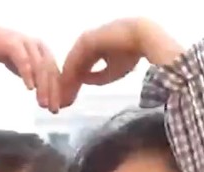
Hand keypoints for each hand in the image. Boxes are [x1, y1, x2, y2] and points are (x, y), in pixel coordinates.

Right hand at [0, 27, 61, 111]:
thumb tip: (52, 102)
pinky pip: (23, 59)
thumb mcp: (28, 70)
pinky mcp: (11, 42)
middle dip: (52, 92)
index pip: (56, 74)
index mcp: (46, 52)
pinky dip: (28, 74)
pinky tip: (30, 88)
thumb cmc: (9, 56)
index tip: (57, 110)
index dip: (58, 92)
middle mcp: (38, 45)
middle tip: (52, 110)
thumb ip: (40, 81)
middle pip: (50, 71)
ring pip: (39, 66)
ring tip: (42, 104)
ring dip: (43, 87)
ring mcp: (25, 42)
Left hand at [60, 18, 182, 106]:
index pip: (79, 69)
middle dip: (67, 86)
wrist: (141, 37)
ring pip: (71, 65)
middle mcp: (85, 45)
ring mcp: (83, 42)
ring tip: (62, 99)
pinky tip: (66, 88)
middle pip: (72, 68)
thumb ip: (98, 77)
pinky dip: (69, 76)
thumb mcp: (113, 70)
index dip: (75, 84)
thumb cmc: (131, 53)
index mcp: (92, 50)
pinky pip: (74, 61)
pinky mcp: (85, 42)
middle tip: (63, 102)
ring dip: (65, 83)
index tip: (71, 99)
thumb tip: (84, 81)